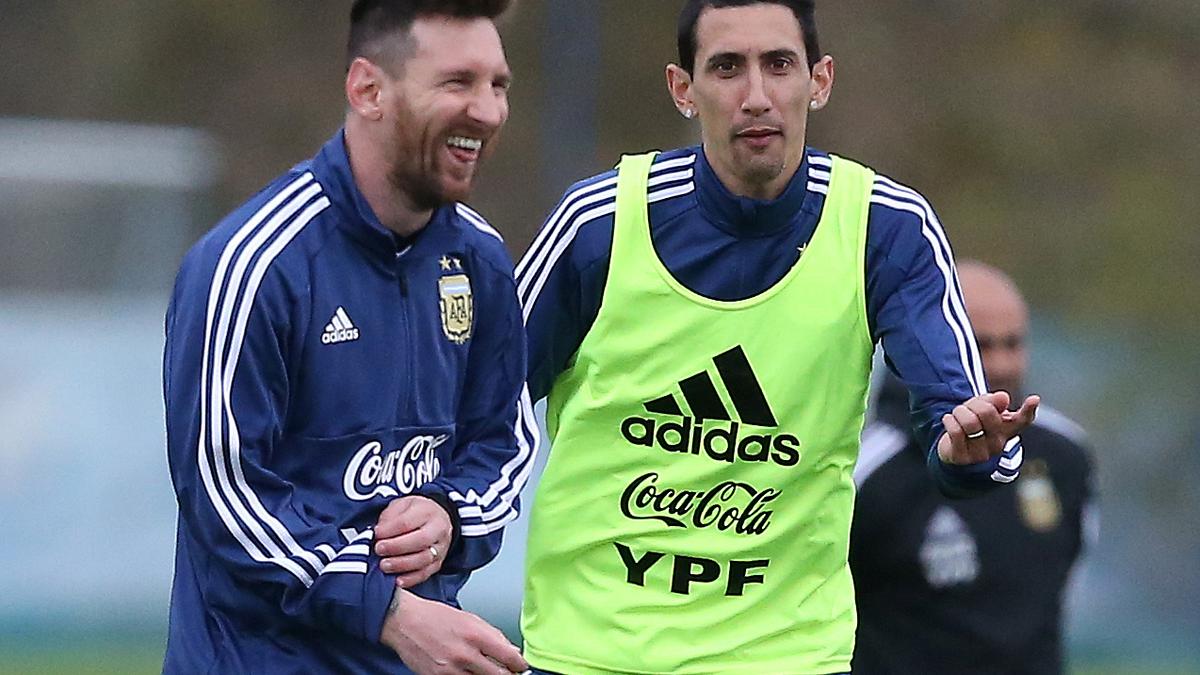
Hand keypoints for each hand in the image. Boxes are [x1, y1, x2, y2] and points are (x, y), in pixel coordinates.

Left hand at [375, 496, 452, 587]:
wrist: (437, 518)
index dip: (389, 530)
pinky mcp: (438, 563)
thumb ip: (390, 517)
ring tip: (384, 565)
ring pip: (424, 559)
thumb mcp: (402, 505)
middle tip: (379, 549)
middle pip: (420, 540)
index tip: (376, 534)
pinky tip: (398, 580)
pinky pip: (426, 573)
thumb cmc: (414, 512)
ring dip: (401, 565)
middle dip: (396, 547)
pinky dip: (411, 579)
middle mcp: (438, 530)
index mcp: (427, 512)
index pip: (407, 522)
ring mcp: (440, 548)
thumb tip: (379, 533)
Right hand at [381, 590, 527, 674]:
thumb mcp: (469, 618)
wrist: (403, 621)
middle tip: (508, 673)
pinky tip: (468, 672)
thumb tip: (510, 651)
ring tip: (485, 670)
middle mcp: (465, 654)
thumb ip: (492, 635)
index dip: (519, 665)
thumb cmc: (435, 616)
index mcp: (475, 635)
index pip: (509, 657)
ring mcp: (451, 669)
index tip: (521, 667)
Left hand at [936, 391, 1039, 464]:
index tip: (1034, 399)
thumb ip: (991, 402)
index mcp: (1006, 430)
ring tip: (956, 415)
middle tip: (967, 407)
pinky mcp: (963, 458)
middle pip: (987, 413)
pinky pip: (956, 431)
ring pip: (970, 422)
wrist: (951, 449)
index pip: (1023, 420)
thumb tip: (1003, 397)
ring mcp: (981, 453)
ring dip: (959, 412)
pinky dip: (949, 420)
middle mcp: (998, 444)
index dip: (1029, 410)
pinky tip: (948, 420)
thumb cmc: (971, 426)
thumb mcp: (980, 409)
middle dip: (973, 404)